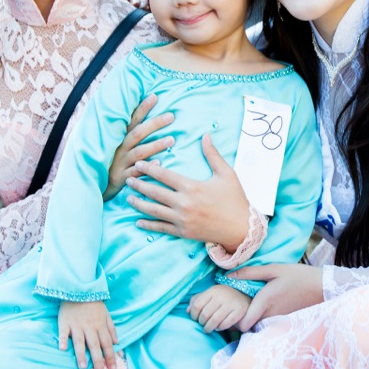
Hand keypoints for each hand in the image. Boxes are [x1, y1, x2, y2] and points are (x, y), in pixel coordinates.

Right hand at [58, 301, 118, 368]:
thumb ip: (111, 328)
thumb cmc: (93, 302)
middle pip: (94, 345)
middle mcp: (89, 326)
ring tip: (83, 366)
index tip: (112, 368)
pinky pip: (64, 332)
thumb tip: (117, 342)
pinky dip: (63, 339)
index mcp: (100, 324)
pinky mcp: (65, 322)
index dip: (110, 356)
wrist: (79, 287)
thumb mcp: (106, 313)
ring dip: (81, 354)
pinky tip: (63, 348)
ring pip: (80, 341)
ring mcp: (76, 325)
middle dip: (98, 360)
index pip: (106, 343)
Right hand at [105, 94, 174, 200]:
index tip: (155, 96)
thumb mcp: (120, 147)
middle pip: (138, 133)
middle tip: (171, 116)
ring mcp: (120, 163)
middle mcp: (120, 148)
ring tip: (171, 139)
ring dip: (155, 145)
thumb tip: (151, 119)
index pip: (133, 119)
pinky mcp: (121, 178)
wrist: (97, 186)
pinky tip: (159, 163)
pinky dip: (147, 167)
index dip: (142, 108)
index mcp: (121, 139)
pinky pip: (136, 172)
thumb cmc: (114, 164)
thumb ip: (133, 134)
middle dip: (154, 123)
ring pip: (139, 152)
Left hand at [126, 133, 250, 249]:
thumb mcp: (226, 174)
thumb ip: (213, 155)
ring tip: (128, 197)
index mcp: (192, 187)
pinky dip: (148, 224)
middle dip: (139, 185)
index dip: (149, 169)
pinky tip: (138, 221)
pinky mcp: (183, 232)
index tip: (138, 164)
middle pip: (154, 192)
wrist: (241, 228)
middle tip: (127, 179)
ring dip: (139, 203)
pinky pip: (161, 228)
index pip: (164, 175)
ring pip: (154, 210)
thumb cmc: (235, 199)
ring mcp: (182, 220)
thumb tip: (206, 135)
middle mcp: (184, 203)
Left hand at [187, 285, 250, 332]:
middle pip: (205, 314)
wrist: (244, 295)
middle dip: (201, 323)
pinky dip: (220, 328)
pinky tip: (218, 327)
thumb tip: (187, 311)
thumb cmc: (222, 297)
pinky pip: (225, 324)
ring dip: (209, 328)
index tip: (195, 319)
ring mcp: (231, 303)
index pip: (197, 305)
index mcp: (212, 290)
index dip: (193, 315)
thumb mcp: (210, 295)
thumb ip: (197, 300)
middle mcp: (221, 295)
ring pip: (214, 321)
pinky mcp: (239, 311)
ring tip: (208, 329)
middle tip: (202, 325)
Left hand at [229, 263, 322, 331]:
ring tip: (252, 301)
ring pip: (258, 324)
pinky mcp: (284, 321)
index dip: (235, 319)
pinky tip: (266, 303)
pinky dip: (263, 316)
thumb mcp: (273, 269)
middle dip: (242, 316)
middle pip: (249, 325)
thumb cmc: (297, 275)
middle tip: (239, 302)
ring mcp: (277, 320)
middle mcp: (270, 315)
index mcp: (265, 302)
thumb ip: (250, 273)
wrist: (321, 287)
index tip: (233, 307)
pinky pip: (267, 322)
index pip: (243, 324)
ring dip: (252, 316)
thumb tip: (228, 276)